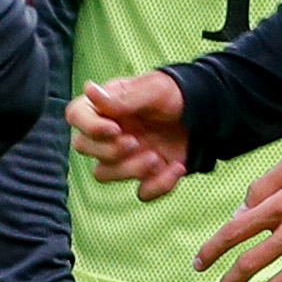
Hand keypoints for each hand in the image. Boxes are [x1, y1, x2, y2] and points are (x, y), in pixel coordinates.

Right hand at [68, 73, 192, 197]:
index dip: (89, 127)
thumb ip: (123, 98)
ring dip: (129, 169)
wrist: (206, 113)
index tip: (114, 128)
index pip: (76, 115)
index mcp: (106, 107)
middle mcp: (109, 132)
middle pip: (83, 148)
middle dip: (108, 150)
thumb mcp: (154, 90)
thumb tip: (89, 89)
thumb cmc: (175, 94)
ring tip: (155, 157)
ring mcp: (124, 156)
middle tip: (135, 141)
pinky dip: (159, 184)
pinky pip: (141, 192)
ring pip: (103, 174)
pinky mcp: (145, 175)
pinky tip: (176, 167)